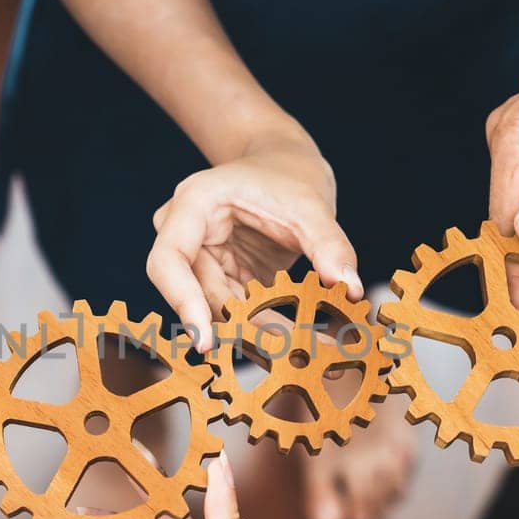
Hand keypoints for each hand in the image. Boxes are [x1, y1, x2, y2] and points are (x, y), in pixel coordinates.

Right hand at [147, 129, 360, 351]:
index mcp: (194, 205)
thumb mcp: (310, 205)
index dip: (182, 301)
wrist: (285, 164)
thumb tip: (350, 289)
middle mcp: (187, 235)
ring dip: (258, 334)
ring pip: (219, 310)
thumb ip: (329, 245)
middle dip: (239, 326)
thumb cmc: (288, 174)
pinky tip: (299, 343)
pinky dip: (266, 327)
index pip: (169, 261)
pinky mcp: (223, 279)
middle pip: (197, 294)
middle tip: (285, 353)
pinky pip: (237, 312)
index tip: (205, 341)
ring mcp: (202, 260)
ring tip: (302, 352)